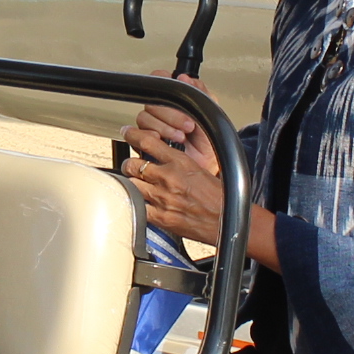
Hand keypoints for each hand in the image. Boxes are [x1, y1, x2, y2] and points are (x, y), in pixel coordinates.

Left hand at [121, 99, 225, 247]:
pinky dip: (136, 205)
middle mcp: (168, 177)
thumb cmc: (217, 195)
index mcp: (180, 162)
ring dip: (132, 184)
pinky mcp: (161, 217)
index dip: (132, 135)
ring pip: (131, 185)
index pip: (147, 142)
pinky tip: (140, 203)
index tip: (127, 134)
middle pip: (133, 165)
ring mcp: (162, 198)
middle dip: (130, 165)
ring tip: (136, 185)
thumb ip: (176, 162)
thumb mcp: (198, 168)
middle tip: (132, 167)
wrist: (226, 219)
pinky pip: (137, 207)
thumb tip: (159, 157)